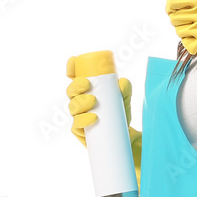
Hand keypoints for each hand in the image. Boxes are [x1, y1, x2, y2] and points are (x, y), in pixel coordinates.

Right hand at [66, 67, 141, 184]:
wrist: (125, 136)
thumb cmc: (120, 113)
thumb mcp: (125, 99)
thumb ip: (126, 89)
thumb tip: (122, 81)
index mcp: (86, 91)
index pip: (74, 78)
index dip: (71, 68)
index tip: (74, 60)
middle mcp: (79, 103)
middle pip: (71, 92)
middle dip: (75, 86)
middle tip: (87, 84)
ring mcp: (78, 117)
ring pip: (72, 108)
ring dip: (79, 103)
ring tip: (92, 101)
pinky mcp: (81, 132)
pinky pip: (76, 126)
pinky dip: (83, 121)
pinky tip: (92, 118)